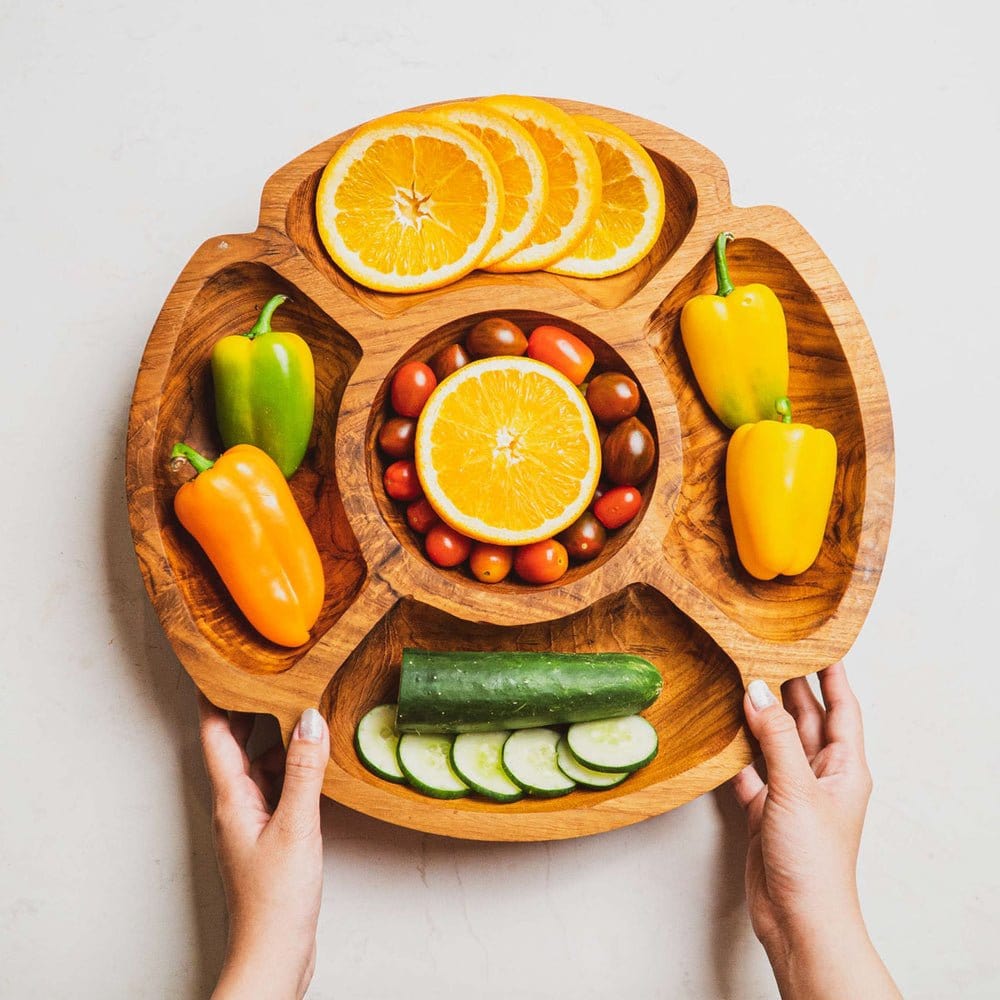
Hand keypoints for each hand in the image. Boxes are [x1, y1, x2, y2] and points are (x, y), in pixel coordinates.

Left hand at [198, 694, 328, 999]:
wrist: (274, 954)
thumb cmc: (275, 901)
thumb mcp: (297, 827)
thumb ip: (304, 770)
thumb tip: (309, 719)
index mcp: (232, 797)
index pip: (216, 733)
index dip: (214, 696)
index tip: (219, 662)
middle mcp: (238, 804)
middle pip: (238, 743)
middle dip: (251, 707)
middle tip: (272, 673)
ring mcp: (254, 820)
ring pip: (262, 764)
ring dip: (278, 736)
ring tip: (302, 706)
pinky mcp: (272, 835)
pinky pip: (280, 787)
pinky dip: (295, 766)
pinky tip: (316, 760)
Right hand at [731, 663, 900, 999]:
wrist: (799, 920)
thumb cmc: (814, 861)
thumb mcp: (797, 789)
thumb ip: (774, 737)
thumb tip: (756, 690)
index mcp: (844, 767)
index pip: (841, 707)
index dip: (832, 674)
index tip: (817, 641)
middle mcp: (820, 775)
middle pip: (805, 718)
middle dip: (788, 686)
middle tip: (766, 650)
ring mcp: (792, 793)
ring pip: (774, 741)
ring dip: (758, 715)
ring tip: (739, 679)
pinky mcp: (765, 811)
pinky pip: (750, 770)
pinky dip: (736, 751)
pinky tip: (720, 733)